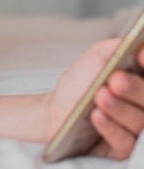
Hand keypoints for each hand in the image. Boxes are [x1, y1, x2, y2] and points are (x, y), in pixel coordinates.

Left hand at [47, 39, 143, 159]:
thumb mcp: (96, 58)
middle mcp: (142, 102)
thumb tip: (138, 44)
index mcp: (139, 78)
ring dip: (119, 108)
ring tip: (100, 97)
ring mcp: (136, 127)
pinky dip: (110, 127)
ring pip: (139, 121)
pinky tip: (97, 116)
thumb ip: (117, 49)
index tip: (140, 55)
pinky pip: (125, 141)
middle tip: (116, 81)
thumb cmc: (79, 83)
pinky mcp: (125, 149)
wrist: (57, 112)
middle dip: (135, 88)